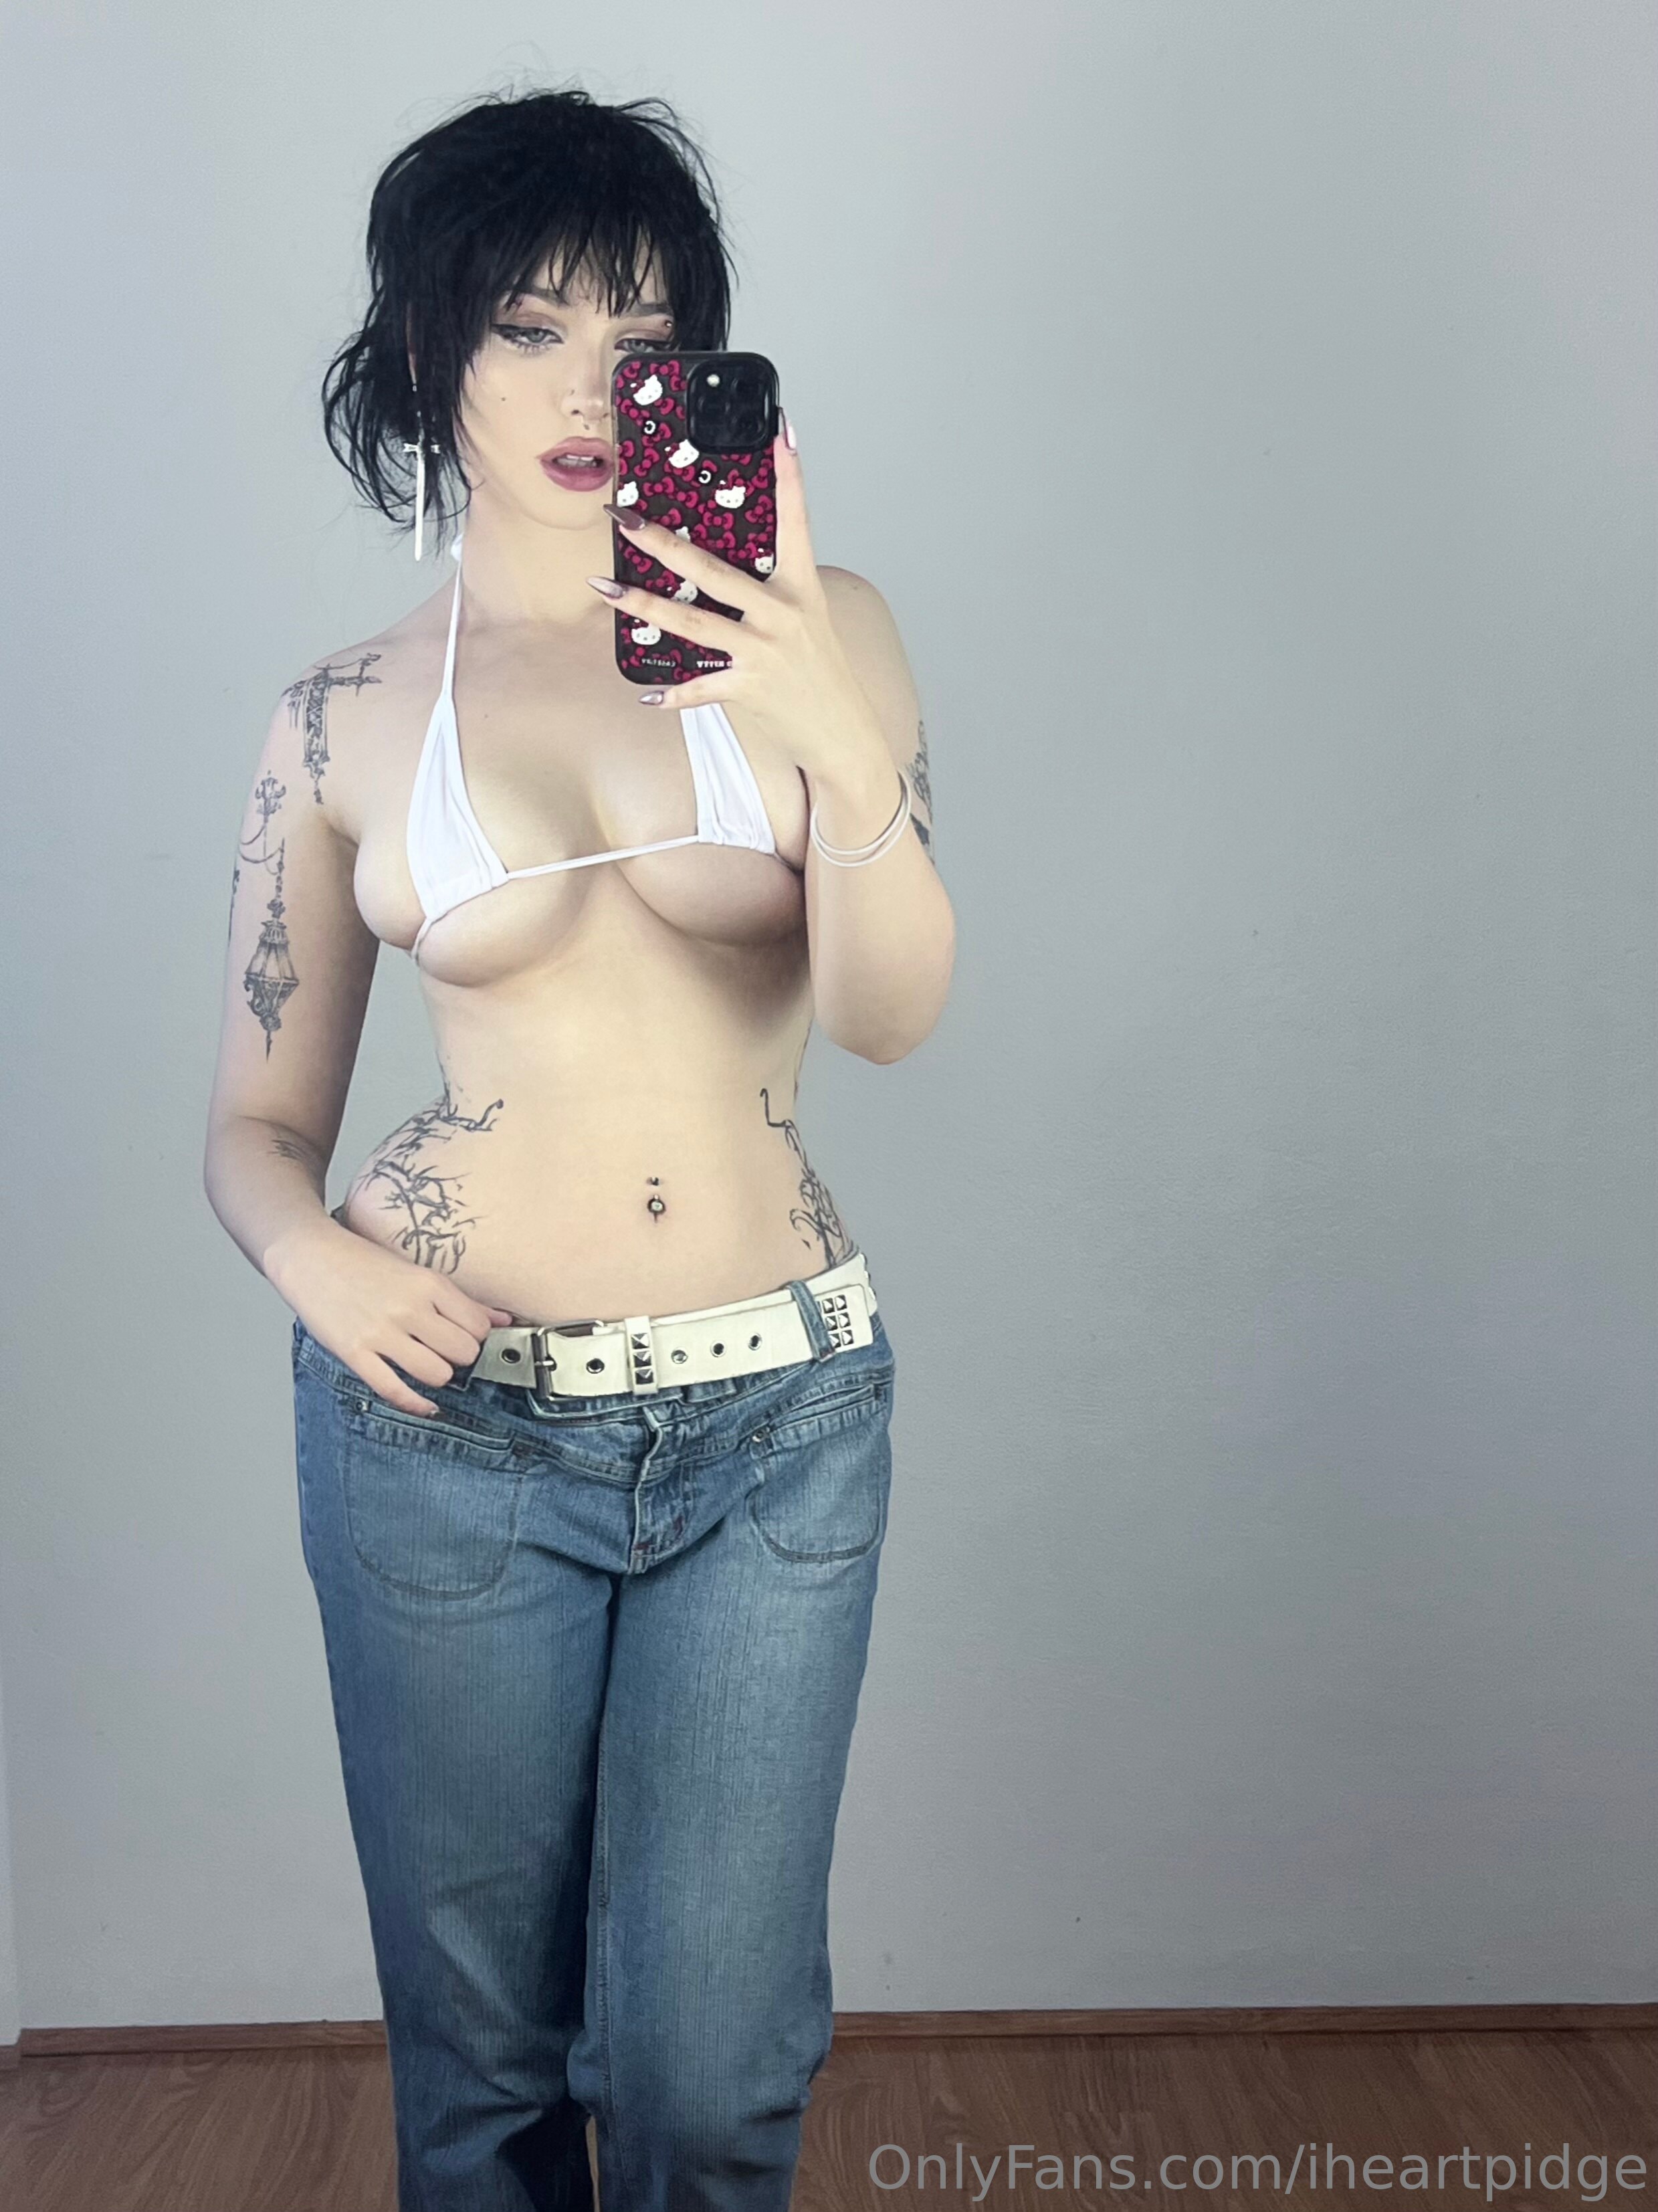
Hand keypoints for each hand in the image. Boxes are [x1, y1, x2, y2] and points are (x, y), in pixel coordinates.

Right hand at [268, 1216, 513, 1416]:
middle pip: (463, 1353)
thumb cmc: (363, 1263)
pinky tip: (423, 1403)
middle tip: (446, 1351)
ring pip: (437, 1374)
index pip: (478, 1327)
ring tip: (426, 1364)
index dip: (477, 1338)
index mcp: (429, 1284)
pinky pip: (394, 1390)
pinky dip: (415, 1403)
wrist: (310, 1256)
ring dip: (437, 1375)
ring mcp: (381, 1332)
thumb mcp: (417, 1273)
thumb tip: (502, 1319)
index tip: (467, 1337)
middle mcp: (409, 1308)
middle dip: (460, 1358)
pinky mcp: (355, 1353)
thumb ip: (460, 1300)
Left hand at [588, 419, 885, 785]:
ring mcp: (762, 651)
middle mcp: (781, 614)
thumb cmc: (820, 675)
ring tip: (603, 589)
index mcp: (801, 589)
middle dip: (663, 542)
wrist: (842, 735)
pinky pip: (698, 687)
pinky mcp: (747, 689)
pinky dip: (671, 694)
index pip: (797, 521)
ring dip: (642, 604)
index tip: (781, 431)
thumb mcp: (808, 621)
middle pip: (712, 570)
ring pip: (691, 622)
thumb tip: (720, 572)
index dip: (791, 475)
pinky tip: (647, 693)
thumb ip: (771, 593)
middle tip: (625, 520)